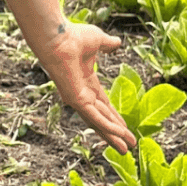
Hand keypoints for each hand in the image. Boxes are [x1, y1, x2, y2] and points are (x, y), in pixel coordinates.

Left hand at [35, 21, 136, 153]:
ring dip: (113, 135)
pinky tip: (119, 134)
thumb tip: (117, 43)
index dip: (114, 115)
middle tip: (128, 145)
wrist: (57, 38)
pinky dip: (107, 126)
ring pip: (99, 122)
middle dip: (116, 132)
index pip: (103, 104)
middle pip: (102, 118)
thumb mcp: (98, 41)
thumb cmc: (73, 36)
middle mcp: (82, 93)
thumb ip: (108, 45)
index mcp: (86, 81)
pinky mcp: (76, 101)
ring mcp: (78, 99)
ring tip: (126, 149)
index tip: (124, 126)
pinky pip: (95, 117)